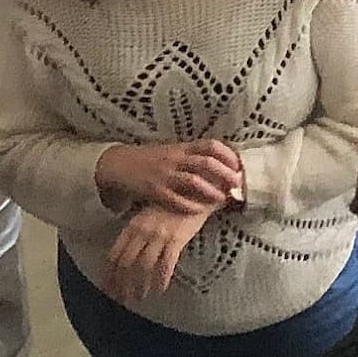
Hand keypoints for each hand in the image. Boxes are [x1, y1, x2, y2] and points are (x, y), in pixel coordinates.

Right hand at [97, 140, 245, 212]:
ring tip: (223, 199)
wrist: (117, 164)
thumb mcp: (172, 151)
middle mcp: (175, 159)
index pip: (211, 145)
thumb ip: (192, 156)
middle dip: (226, 174)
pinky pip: (176, 199)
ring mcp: (164, 174)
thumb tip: (220, 166)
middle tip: (237, 185)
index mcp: (181, 147)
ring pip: (194, 181)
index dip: (228, 155)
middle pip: (207, 163)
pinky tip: (200, 210)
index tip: (240, 165)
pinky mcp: (154, 190)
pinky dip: (191, 206)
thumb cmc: (149, 159)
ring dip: (211, 191)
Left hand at [103, 201, 205, 301]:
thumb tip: (126, 252)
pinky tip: (159, 290)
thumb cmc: (173, 203)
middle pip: (125, 263)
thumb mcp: (148, 214)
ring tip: (138, 298)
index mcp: (132, 225)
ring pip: (143, 267)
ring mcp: (159, 235)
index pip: (114, 254)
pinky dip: (160, 280)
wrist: (197, 190)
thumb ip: (136, 231)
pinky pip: (165, 264)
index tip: (106, 288)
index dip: (108, 274)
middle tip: (119, 300)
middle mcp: (142, 231)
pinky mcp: (177, 239)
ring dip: (139, 285)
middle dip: (120, 285)